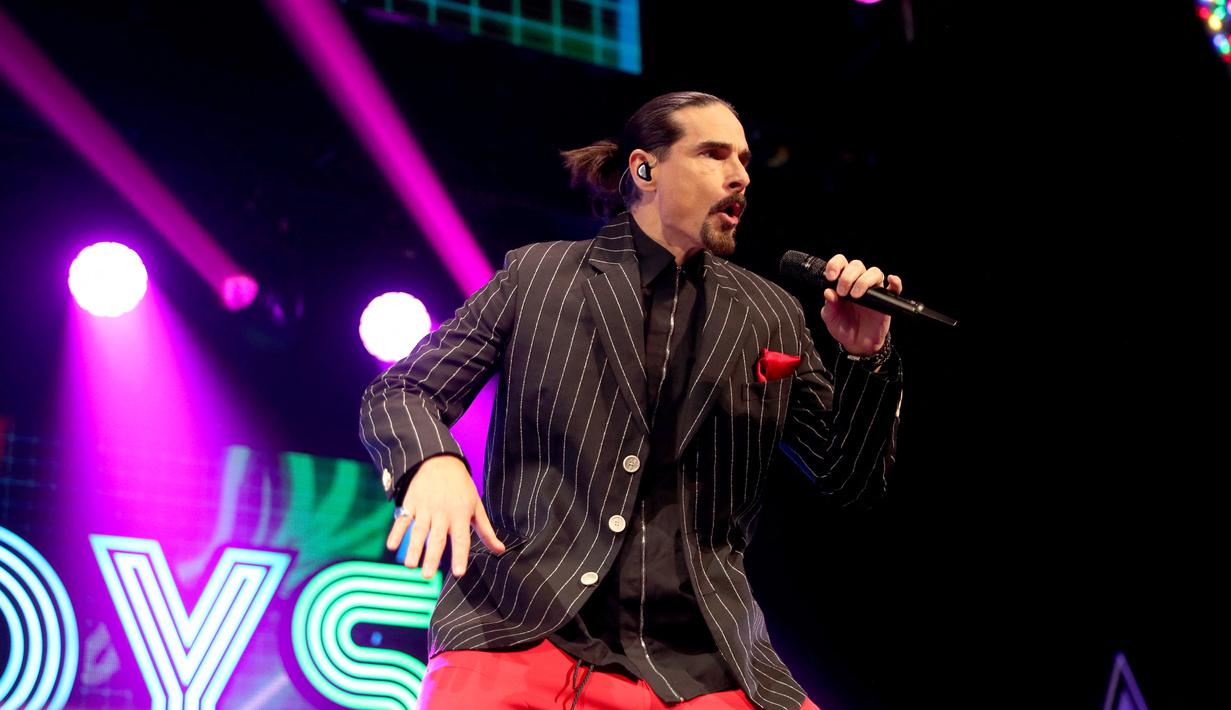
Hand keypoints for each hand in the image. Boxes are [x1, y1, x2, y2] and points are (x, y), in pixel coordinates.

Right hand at [386, 454, 505, 578]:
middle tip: (427, 576)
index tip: (459, 573)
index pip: (461, 539)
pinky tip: (392, 545)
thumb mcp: (477, 507)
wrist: (441, 462)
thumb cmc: (462, 488)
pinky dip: (396, 532)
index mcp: (461, 516)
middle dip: (432, 557)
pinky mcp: (411, 503)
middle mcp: (443, 514)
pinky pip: (403, 519)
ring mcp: (426, 508)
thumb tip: (501, 550)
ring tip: (410, 565)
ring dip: (413, 548)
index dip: (460, 556)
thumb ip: (486, 531)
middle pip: (437, 538)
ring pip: (419, 531)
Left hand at [818, 254, 902, 354]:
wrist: (857, 343)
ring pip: (874, 272)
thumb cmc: (843, 327)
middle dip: (848, 276)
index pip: (841, 263)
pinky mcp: (886, 300)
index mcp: (842, 282)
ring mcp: (873, 290)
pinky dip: (895, 282)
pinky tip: (891, 281)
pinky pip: (895, 288)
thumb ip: (829, 305)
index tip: (831, 277)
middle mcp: (858, 282)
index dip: (835, 265)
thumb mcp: (831, 318)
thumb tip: (828, 292)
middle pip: (857, 265)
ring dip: (864, 280)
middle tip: (842, 292)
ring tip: (855, 296)